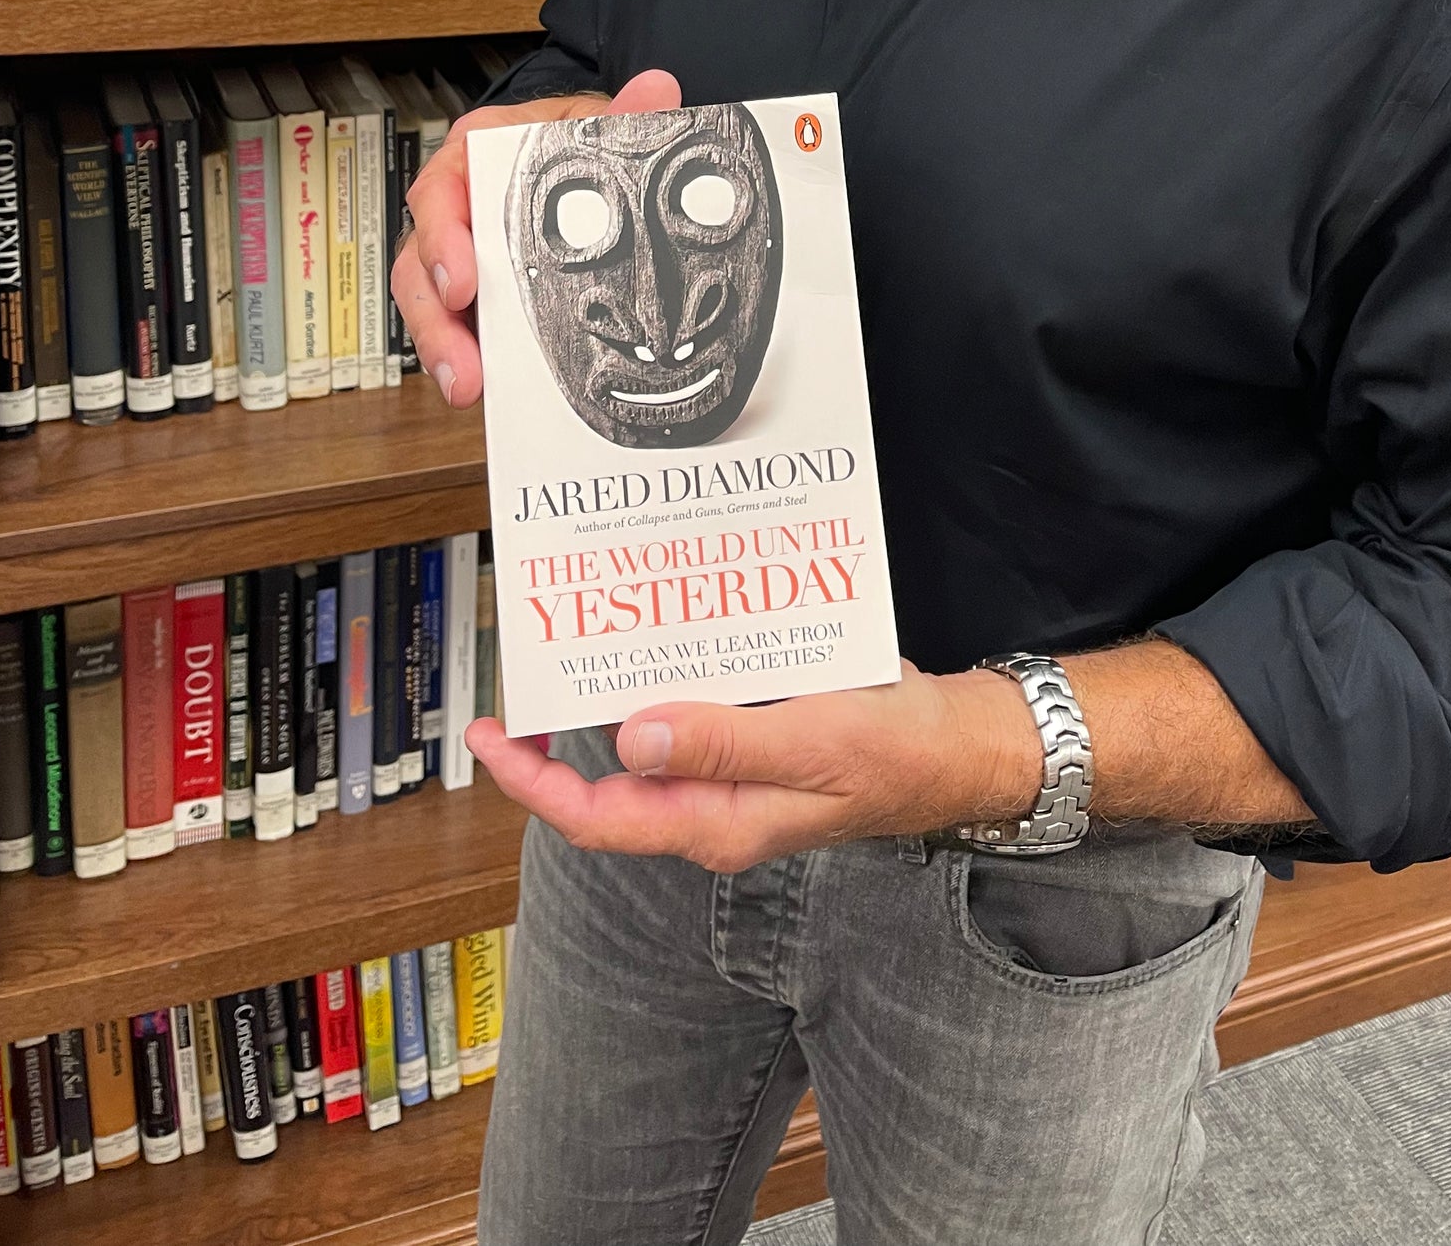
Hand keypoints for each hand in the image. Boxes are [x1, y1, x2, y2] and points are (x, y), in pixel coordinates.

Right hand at [391, 68, 682, 406]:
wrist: (595, 163)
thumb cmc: (582, 142)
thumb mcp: (604, 125)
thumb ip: (629, 113)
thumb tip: (657, 88)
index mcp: (480, 152)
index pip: (444, 188)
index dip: (444, 236)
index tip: (463, 280)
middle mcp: (459, 203)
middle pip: (423, 258)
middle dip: (436, 315)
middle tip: (462, 361)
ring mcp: (461, 251)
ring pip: (428, 299)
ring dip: (444, 347)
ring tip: (467, 387)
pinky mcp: (475, 291)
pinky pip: (455, 325)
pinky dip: (464, 357)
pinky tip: (479, 389)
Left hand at [465, 667, 1043, 871]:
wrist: (962, 745)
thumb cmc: (899, 753)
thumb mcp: (815, 743)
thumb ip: (724, 743)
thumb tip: (631, 740)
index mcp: (718, 820)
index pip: (599, 815)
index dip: (533, 783)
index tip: (487, 737)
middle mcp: (715, 805)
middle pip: (610, 783)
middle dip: (556, 737)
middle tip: (524, 668)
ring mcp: (736, 775)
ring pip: (650, 743)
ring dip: (611, 695)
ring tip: (578, 636)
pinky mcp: (757, 741)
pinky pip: (694, 715)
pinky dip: (668, 675)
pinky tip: (662, 629)